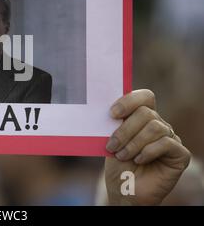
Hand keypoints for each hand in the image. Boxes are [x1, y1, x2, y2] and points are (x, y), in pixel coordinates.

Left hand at [104, 89, 190, 204]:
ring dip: (133, 143)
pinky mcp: (180, 154)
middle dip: (125, 130)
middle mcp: (158, 125)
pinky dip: (148, 151)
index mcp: (142, 118)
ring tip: (122, 156)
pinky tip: (138, 160)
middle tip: (111, 146)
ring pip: (155, 127)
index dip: (129, 101)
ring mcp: (170, 138)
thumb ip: (114, 124)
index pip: (144, 97)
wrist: (124, 189)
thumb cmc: (117, 164)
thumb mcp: (111, 140)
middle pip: (146, 112)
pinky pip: (166, 143)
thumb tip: (107, 111)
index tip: (112, 114)